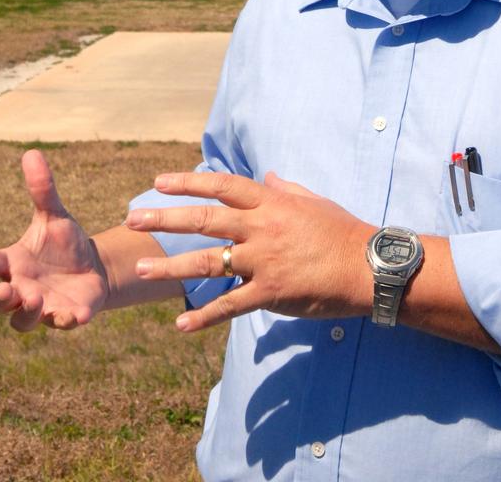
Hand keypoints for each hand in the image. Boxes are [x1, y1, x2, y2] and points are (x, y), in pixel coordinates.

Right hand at [0, 148, 108, 330]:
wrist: (94, 266)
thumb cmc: (64, 243)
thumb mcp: (54, 215)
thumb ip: (42, 190)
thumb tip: (31, 153)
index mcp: (13, 264)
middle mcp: (21, 289)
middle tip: (8, 289)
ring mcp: (42, 307)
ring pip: (21, 322)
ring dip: (26, 312)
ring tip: (35, 296)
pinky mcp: (66, 316)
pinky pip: (62, 324)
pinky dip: (67, 320)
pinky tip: (77, 315)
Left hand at [126, 170, 374, 332]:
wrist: (368, 266)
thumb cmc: (343, 231)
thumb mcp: (314, 201)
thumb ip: (286, 188)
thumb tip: (268, 175)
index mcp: (271, 202)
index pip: (222, 185)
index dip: (189, 182)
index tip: (159, 182)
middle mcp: (262, 227)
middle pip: (205, 219)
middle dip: (166, 218)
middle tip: (133, 218)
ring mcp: (264, 260)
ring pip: (208, 262)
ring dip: (171, 266)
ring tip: (142, 269)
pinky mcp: (270, 292)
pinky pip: (230, 305)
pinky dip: (204, 316)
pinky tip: (181, 324)